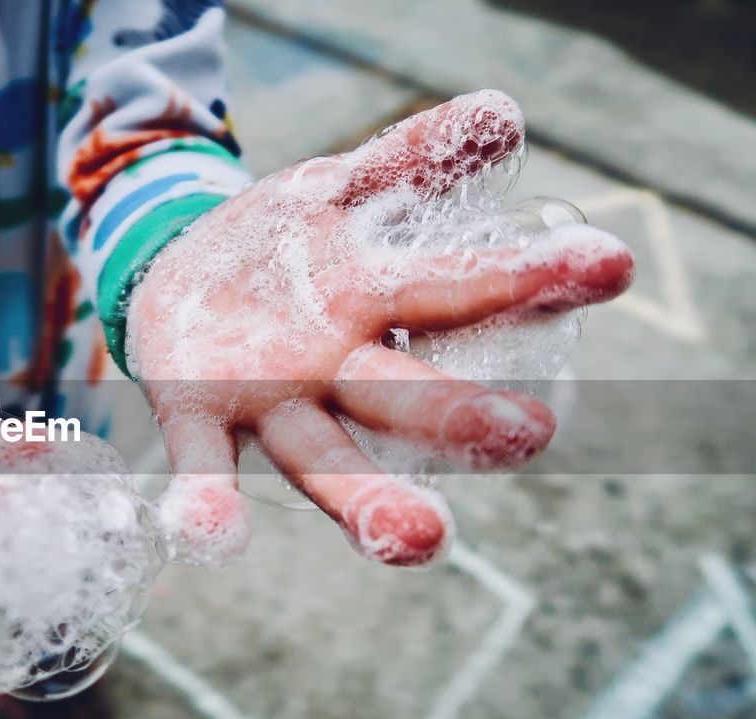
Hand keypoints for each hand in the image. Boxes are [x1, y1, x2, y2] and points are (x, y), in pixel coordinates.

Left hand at [128, 91, 633, 567]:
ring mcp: (261, 397)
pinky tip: (214, 541)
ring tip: (420, 542)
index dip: (530, 279)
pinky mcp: (191, 411)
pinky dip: (208, 505)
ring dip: (365, 496)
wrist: (172, 271)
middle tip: (529, 434)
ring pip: (320, 453)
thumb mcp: (339, 193)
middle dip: (459, 414)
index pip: (461, 293)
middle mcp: (332, 369)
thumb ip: (412, 158)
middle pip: (401, 395)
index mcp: (376, 307)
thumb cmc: (279, 253)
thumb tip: (501, 115)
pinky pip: (203, 463)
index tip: (607, 265)